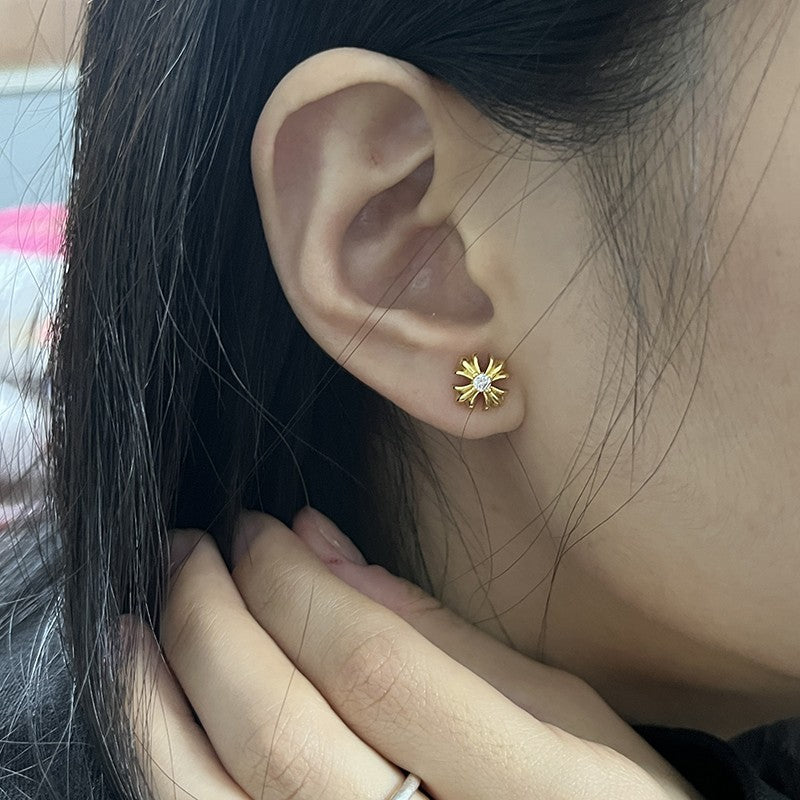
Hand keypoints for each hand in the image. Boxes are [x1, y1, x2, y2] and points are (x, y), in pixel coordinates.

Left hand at [123, 508, 700, 798]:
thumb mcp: (563, 708)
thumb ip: (442, 634)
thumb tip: (324, 549)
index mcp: (530, 789)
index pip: (373, 667)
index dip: (297, 586)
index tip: (260, 529)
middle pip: (283, 732)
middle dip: (216, 620)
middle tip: (189, 549)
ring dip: (160, 700)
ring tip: (138, 618)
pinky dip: (166, 770)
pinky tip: (152, 709)